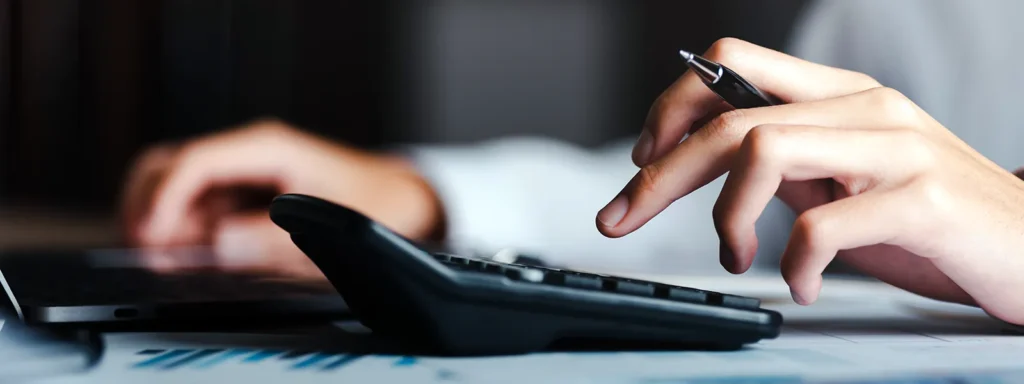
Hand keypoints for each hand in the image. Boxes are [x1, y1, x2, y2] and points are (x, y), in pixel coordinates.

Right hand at [120, 119, 444, 278]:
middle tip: (143, 249)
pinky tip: (185, 255)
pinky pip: (196, 206)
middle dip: (147, 204)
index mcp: (267, 147)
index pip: (195, 162)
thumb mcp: (331, 224)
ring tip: (163, 258)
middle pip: (168, 165)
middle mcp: (248, 153)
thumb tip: (221, 246)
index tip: (150, 237)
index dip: (164, 199)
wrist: (401, 200)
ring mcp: (243, 171)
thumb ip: (273, 238)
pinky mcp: (244, 194)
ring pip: (176, 186)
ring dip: (161, 219)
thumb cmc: (375, 203)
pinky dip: (181, 228)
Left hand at [596, 38, 1023, 324]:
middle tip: (623, 217)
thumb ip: (786, 162)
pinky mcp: (923, 201)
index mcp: (840, 95)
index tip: (640, 161)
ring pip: (764, 150)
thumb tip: (704, 161)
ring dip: (726, 216)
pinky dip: (794, 265)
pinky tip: (802, 286)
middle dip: (660, 174)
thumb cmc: (932, 221)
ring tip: (736, 257)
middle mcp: (865, 107)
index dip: (671, 109)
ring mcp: (896, 148)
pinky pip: (821, 224)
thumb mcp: (845, 180)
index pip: (732, 68)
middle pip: (730, 117)